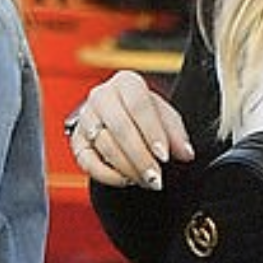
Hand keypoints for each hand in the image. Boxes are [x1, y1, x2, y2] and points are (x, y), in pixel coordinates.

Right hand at [67, 71, 193, 189]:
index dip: (152, 133)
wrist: (120, 115)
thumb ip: (177, 134)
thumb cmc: (143, 114)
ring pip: (105, 146)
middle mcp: (102, 97)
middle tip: (155, 177)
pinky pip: (88, 162)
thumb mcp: (165, 116)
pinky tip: (125, 180)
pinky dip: (107, 175)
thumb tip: (185, 153)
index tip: (164, 156)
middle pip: (120, 128)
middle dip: (140, 157)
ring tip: (145, 180)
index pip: (139, 106)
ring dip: (127, 168)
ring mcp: (86, 118)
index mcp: (126, 82)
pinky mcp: (76, 141)